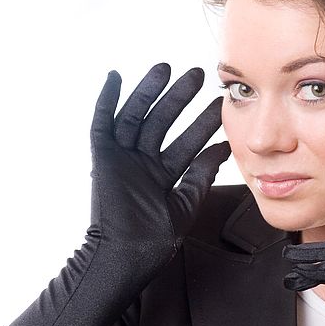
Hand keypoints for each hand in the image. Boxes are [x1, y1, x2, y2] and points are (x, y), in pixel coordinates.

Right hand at [90, 62, 231, 274]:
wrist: (126, 257)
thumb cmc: (153, 241)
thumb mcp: (185, 204)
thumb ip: (201, 176)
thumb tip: (222, 150)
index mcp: (160, 174)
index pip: (185, 141)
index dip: (201, 123)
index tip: (219, 103)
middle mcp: (141, 162)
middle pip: (161, 121)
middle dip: (179, 98)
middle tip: (197, 75)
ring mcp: (121, 158)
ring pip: (137, 116)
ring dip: (149, 91)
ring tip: (166, 68)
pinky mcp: (103, 158)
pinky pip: (102, 123)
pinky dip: (107, 100)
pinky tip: (116, 77)